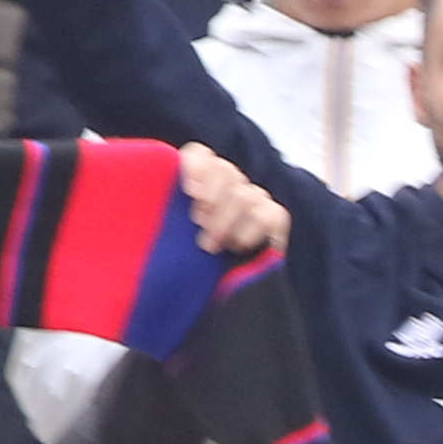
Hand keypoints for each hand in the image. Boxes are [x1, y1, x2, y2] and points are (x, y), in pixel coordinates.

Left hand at [176, 144, 291, 261]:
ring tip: (211, 246)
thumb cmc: (192, 260)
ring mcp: (256, 197)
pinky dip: (247, 233)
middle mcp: (231, 183)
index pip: (200, 154)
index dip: (195, 166)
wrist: (230, 289)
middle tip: (199, 224)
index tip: (190, 192)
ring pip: (243, 195)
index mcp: (203, 179)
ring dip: (224, 223)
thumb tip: (168, 191)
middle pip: (224, 170)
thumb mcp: (173, 234)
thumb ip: (166, 210)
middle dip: (210, 199)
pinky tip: (237, 247)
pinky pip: (265, 215)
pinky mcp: (276, 216)